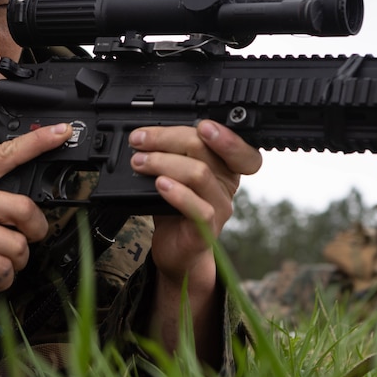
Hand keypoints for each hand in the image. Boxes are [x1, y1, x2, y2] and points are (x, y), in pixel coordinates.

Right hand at [0, 123, 72, 312]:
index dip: (39, 141)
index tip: (61, 132)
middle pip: (25, 207)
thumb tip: (18, 194)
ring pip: (17, 245)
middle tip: (27, 239)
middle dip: (35, 231)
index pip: (6, 152)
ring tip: (0, 263)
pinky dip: (2, 280)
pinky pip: (3, 268)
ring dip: (15, 262)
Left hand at [128, 120, 261, 284]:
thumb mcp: (175, 174)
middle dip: (168, 139)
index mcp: (226, 166)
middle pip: (206, 150)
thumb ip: (172, 154)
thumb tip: (147, 134)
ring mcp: (220, 207)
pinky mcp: (206, 228)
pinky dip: (176, 192)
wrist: (177, 251)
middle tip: (141, 140)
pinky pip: (197, 207)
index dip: (225, 134)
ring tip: (140, 162)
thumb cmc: (175, 209)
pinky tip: (159, 185)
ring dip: (163, 163)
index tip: (201, 124)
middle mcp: (227, 184)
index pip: (237, 145)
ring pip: (199, 174)